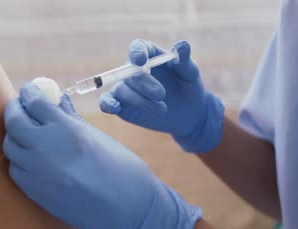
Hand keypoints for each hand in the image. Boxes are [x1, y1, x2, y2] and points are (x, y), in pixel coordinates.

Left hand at [4, 83, 201, 228]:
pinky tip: (31, 156)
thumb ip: (71, 117)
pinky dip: (19, 159)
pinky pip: (16, 170)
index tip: (29, 90)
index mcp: (68, 131)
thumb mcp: (99, 137)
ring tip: (27, 131)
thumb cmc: (123, 170)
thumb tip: (56, 99)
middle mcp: (48, 151)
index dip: (29, 92)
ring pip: (10, 147)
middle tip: (21, 106)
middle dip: (15, 109)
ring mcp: (39, 175)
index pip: (35, 102)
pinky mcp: (37, 195)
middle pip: (14, 122)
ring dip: (15, 135)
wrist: (131, 211)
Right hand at [100, 39, 223, 152]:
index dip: (136, 52)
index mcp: (149, 54)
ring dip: (140, 101)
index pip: (138, 47)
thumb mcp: (190, 73)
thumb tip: (182, 45)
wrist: (188, 113)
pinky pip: (107, 102)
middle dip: (144, 84)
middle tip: (161, 95)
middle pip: (129, 72)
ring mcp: (126, 86)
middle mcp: (133, 68)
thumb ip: (184, 61)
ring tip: (162, 109)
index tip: (141, 61)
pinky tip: (115, 108)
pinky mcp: (121, 104)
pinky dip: (107, 104)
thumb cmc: (188, 87)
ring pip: (122, 90)